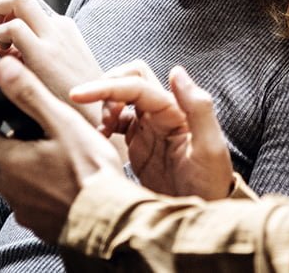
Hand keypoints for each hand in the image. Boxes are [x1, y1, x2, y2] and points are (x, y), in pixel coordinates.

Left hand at [0, 0, 103, 123]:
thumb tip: (17, 53)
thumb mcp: (68, 71)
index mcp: (65, 30)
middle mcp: (60, 27)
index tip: (1, 40)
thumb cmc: (81, 103)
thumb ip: (46, 55)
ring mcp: (53, 37)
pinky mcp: (44, 54)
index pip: (27, 5)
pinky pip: (12, 26)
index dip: (7, 16)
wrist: (98, 119)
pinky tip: (3, 57)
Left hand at [0, 56, 122, 243]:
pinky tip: (51, 183)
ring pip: (5, 184)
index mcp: (10, 159)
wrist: (106, 215)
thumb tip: (5, 68)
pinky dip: (31, 190)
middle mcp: (9, 186)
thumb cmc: (88, 169)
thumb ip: (31, 95)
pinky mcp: (39, 221)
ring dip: (12, 169)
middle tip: (11, 131)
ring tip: (34, 155)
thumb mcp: (62, 123)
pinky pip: (24, 203)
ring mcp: (23, 207)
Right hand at [71, 62, 233, 199]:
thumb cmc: (210, 183)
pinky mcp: (140, 144)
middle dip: (107, 89)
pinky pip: (118, 121)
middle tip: (100, 122)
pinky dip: (104, 122)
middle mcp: (163, 112)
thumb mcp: (209, 148)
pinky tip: (99, 140)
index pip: (137, 85)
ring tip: (100, 133)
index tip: (79, 95)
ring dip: (105, 105)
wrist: (199, 218)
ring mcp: (150, 127)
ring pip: (123, 97)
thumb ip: (198, 108)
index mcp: (176, 110)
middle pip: (131, 79)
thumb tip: (176, 71)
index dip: (107, 86)